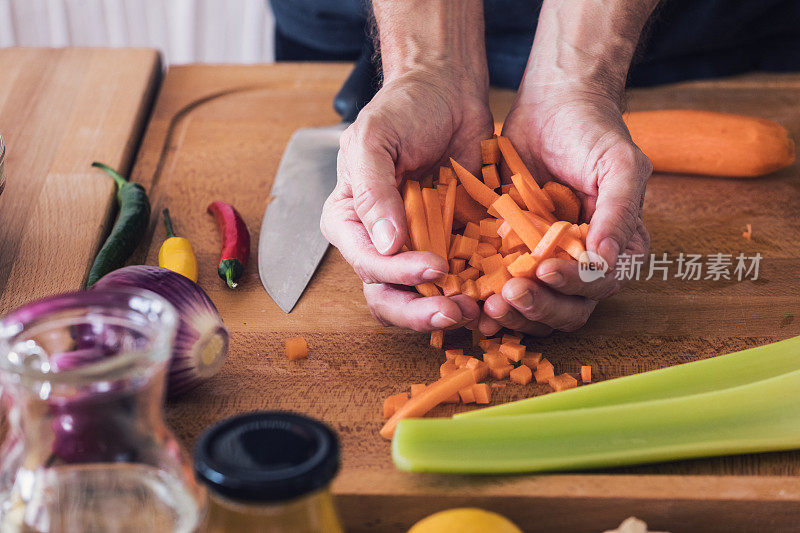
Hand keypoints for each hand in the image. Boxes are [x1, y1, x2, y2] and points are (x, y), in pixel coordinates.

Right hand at [321, 66, 491, 330]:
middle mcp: (379, 243)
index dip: (398, 275)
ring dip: (448, 310)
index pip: (367, 264)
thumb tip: (386, 244)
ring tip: (479, 310)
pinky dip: (475, 292)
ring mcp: (416, 248)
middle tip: (457, 312)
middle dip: (420, 313)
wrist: (447, 92)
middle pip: (388, 297)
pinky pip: (460, 280)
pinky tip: (496, 293)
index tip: (434, 267)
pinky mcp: (451, 246)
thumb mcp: (375, 140)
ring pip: (423, 299)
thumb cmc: (402, 110)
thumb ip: (372, 191)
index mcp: (350, 222)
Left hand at [478, 88, 650, 336]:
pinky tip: (473, 305)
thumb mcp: (618, 164)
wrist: (552, 103)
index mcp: (617, 248)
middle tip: (508, 295)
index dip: (574, 286)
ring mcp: (548, 262)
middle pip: (569, 308)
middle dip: (539, 306)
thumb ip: (620, 211)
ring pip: (537, 308)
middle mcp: (584, 264)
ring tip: (488, 303)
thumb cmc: (593, 131)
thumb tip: (606, 262)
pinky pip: (505, 291)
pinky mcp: (514, 255)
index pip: (600, 284)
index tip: (544, 270)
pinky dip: (491, 302)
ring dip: (515, 313)